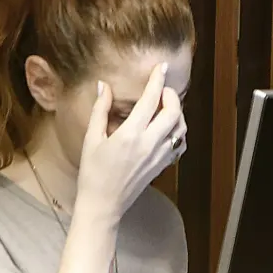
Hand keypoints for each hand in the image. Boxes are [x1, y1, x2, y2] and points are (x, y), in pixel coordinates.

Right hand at [74, 63, 186, 221]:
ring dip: (177, 113)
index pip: (150, 99)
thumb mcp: (92, 139)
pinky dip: (178, 132)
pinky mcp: (162, 166)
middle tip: (161, 90)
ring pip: (181, 128)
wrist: (103, 204)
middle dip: (171, 96)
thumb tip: (104, 85)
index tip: (162, 67)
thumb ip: (100, 110)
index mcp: (130, 134)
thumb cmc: (93, 172)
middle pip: (174, 112)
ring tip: (165, 107)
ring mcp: (159, 156)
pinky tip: (167, 128)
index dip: (158, 80)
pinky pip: (179, 144)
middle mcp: (149, 144)